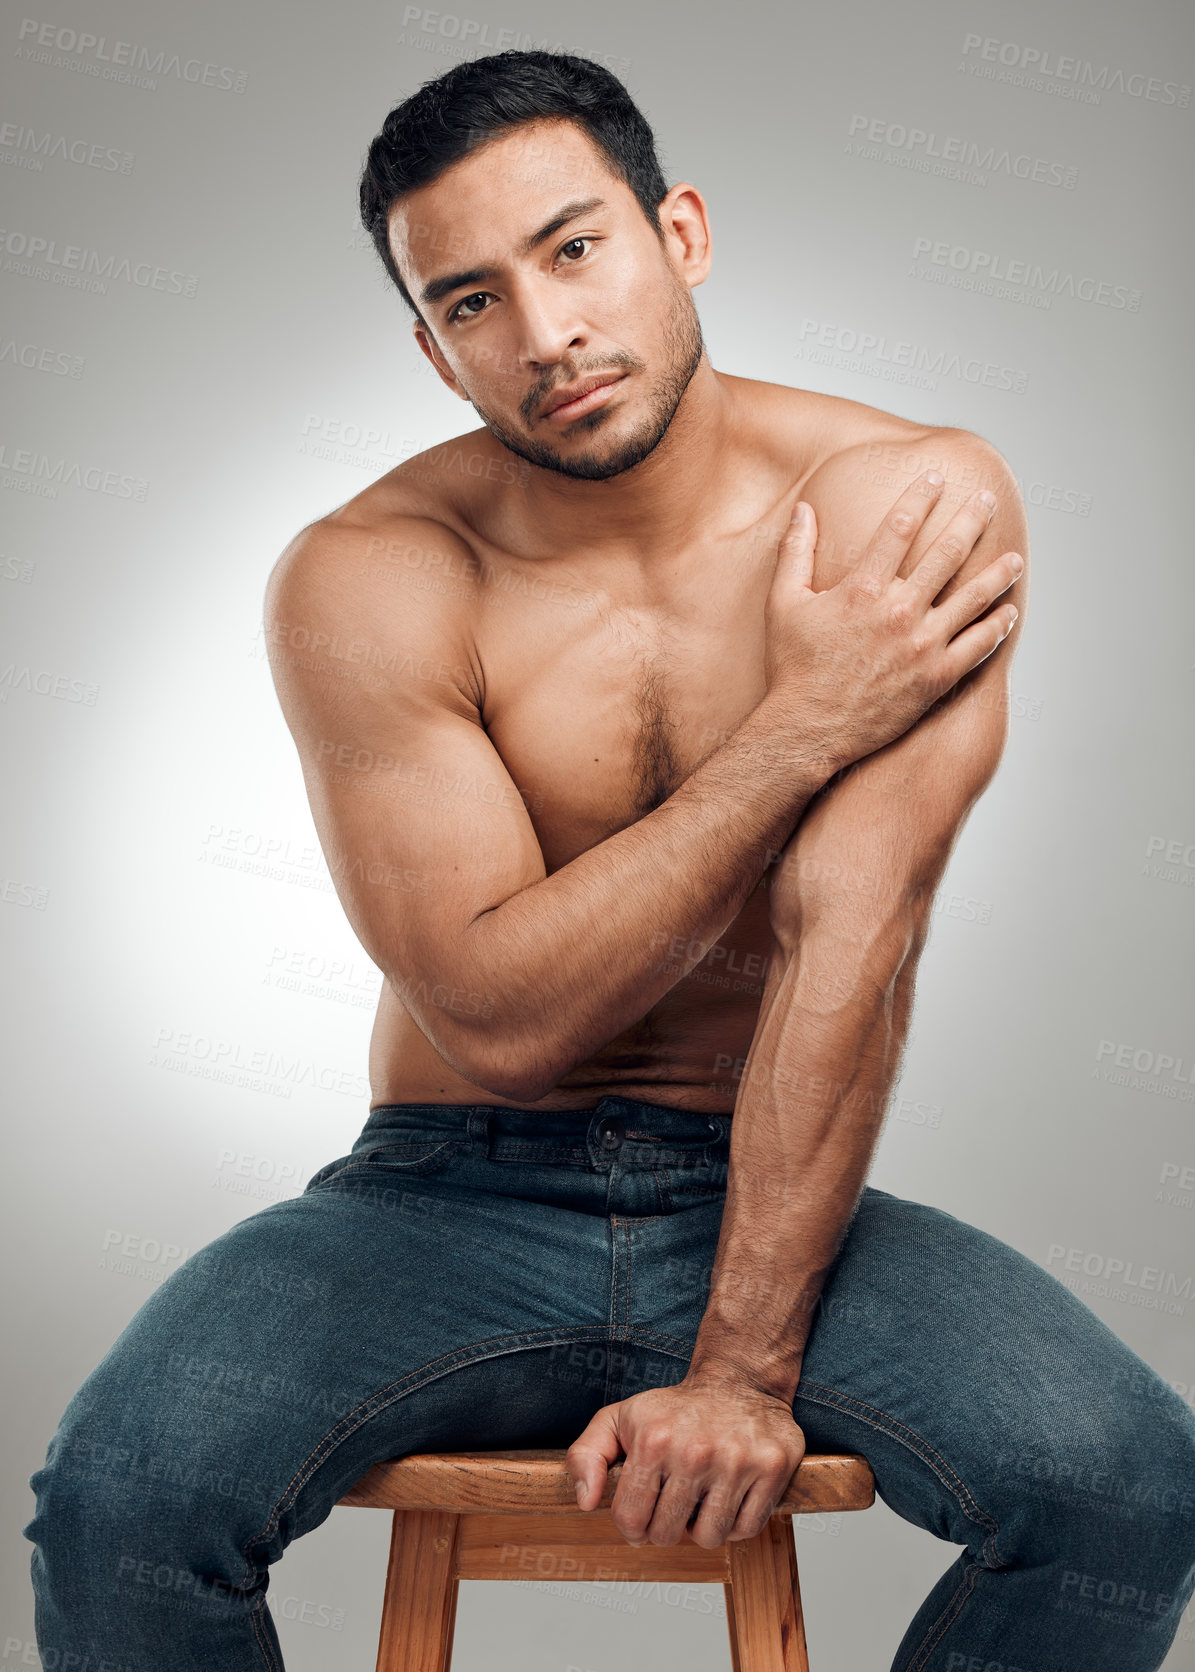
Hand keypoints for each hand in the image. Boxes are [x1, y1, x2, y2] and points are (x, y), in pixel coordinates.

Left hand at [565, 1375, 806, 1548]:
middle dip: (664, 1527)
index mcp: (653, 1439)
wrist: (739, 1380)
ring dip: (701, 1527)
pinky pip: (746, 1529)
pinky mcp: (771, 1467)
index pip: (630, 1518)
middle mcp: (695, 1451)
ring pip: (709, 1538)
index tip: (640, 1515)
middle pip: (667, 1534)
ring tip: (700, 1498)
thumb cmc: (675, 1409)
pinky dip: (735, 1523)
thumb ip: (587, 1455)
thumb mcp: (619, 1418)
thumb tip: (586, 1502)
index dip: (631, 1526)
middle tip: (672, 1503)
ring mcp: (737, 1460)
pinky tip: (728, 1495)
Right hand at [762, 469, 1021, 769]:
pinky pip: (978, 647)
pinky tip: (1008, 614)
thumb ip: (795, 552)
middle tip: (986, 500)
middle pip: (947, 553)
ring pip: (974, 598)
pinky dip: (997, 628)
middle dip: (970, 520)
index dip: (920, 497)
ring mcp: (922, 645)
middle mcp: (898, 610)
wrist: (808, 729)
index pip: (899, 527)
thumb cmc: (792, 667)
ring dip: (998, 573)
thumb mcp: (783, 603)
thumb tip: (803, 509)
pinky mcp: (936, 678)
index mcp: (862, 588)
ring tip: (1015, 558)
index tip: (936, 478)